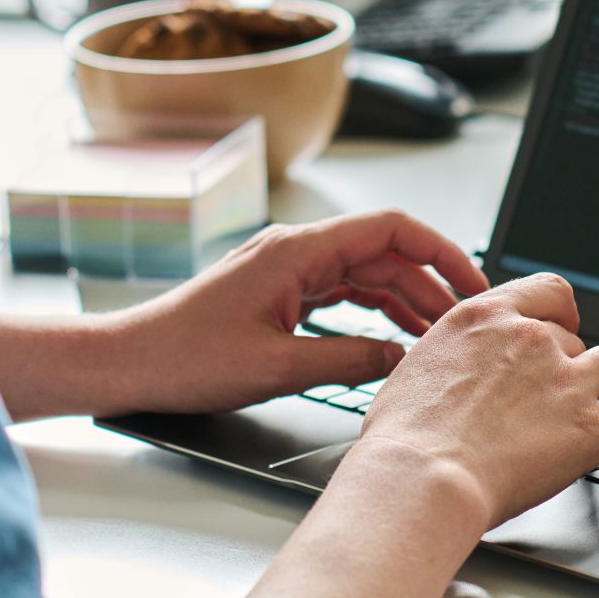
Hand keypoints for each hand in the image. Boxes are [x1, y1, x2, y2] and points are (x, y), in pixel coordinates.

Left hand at [113, 210, 487, 415]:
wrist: (128, 363)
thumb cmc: (184, 358)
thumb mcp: (277, 368)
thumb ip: (348, 360)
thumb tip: (400, 357)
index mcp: (296, 251)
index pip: (389, 230)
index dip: (438, 250)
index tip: (470, 281)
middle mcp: (294, 250)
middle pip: (382, 252)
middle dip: (429, 282)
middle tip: (465, 319)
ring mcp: (285, 269)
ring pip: (363, 273)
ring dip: (403, 299)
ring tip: (437, 333)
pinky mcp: (277, 291)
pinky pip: (339, 291)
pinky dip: (371, 311)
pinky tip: (392, 335)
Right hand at [348, 273, 598, 529]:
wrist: (418, 476)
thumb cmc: (402, 438)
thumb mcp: (416, 370)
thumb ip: (451, 360)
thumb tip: (454, 372)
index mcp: (485, 318)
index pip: (546, 292)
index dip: (563, 311)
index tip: (565, 325)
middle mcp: (530, 339)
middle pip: (575, 338)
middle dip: (579, 362)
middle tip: (578, 385)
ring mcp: (565, 381)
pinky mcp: (588, 428)